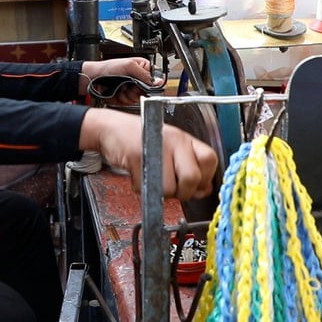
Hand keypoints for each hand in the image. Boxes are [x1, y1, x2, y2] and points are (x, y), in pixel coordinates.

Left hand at [80, 58, 159, 106]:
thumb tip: (158, 81)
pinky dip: (122, 98)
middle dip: (136, 90)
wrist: (94, 78)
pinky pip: (129, 102)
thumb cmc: (108, 68)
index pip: (155, 79)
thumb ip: (145, 74)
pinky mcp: (126, 97)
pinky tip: (117, 92)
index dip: (150, 84)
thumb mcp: (129, 66)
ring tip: (121, 87)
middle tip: (129, 86)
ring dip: (128, 94)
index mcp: (142, 68)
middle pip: (147, 91)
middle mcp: (139, 79)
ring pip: (138, 98)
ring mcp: (132, 89)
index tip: (141, 85)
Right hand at [80, 108, 216, 200]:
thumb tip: (205, 190)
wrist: (111, 128)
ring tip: (152, 179)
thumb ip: (190, 168)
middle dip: (182, 192)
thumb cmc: (142, 139)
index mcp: (185, 139)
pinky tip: (139, 175)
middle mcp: (174, 141)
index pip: (210, 160)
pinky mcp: (137, 157)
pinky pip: (146, 187)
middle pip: (192, 178)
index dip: (205, 178)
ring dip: (159, 193)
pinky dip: (141, 188)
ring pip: (169, 188)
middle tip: (172, 188)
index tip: (195, 184)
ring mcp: (156, 147)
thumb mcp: (171, 149)